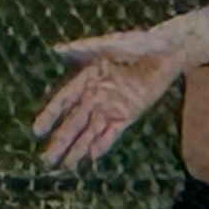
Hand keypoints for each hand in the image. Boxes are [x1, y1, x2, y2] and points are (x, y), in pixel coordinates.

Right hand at [34, 28, 185, 168]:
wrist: (170, 50)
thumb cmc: (142, 42)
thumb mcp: (114, 43)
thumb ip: (87, 49)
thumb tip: (57, 49)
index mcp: (88, 77)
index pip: (65, 100)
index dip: (50, 115)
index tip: (37, 131)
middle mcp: (97, 94)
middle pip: (75, 121)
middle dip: (61, 140)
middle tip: (47, 159)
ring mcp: (113, 106)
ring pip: (91, 131)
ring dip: (79, 148)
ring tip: (67, 167)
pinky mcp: (129, 114)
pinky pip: (112, 132)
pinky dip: (103, 144)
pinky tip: (91, 157)